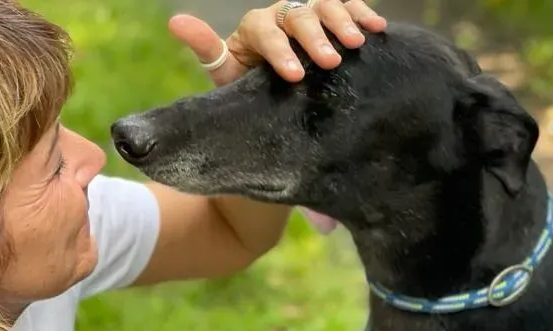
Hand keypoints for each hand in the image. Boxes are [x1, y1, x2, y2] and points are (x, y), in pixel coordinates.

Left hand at [169, 0, 387, 86]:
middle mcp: (282, 13)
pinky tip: (377, 28)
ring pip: (325, 4)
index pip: (266, 31)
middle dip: (314, 37)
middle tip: (330, 62)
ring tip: (357, 43)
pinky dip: (362, 13)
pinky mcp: (331, 15)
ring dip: (342, 21)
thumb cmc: (248, 89)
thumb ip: (206, 48)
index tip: (295, 76)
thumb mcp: (226, 75)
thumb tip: (175, 20)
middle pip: (298, 15)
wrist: (272, 98)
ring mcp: (308, 12)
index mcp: (255, 28)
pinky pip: (348, 4)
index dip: (280, 50)